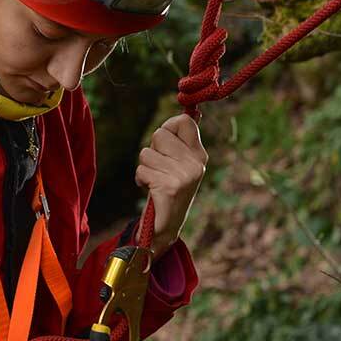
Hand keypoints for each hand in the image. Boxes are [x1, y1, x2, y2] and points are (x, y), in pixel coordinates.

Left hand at [134, 114, 207, 254]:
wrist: (165, 227)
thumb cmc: (168, 190)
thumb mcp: (180, 164)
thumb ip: (182, 141)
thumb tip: (191, 113)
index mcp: (199, 155)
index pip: (184, 121)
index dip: (168, 127)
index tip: (165, 143)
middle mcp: (196, 163)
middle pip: (160, 133)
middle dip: (152, 149)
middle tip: (159, 168)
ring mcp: (184, 175)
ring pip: (147, 152)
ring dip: (145, 167)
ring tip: (155, 181)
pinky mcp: (169, 186)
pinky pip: (142, 168)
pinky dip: (140, 179)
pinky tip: (150, 190)